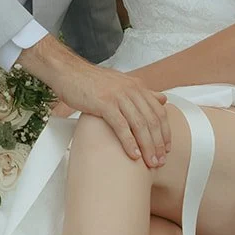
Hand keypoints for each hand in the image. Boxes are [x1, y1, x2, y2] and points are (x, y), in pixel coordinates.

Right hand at [19, 39, 170, 166]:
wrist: (68, 72)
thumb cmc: (91, 81)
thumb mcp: (120, 84)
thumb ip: (141, 94)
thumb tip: (162, 99)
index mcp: (136, 87)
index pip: (159, 112)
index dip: (165, 132)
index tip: (166, 148)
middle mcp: (131, 90)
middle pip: (152, 120)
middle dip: (158, 144)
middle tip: (160, 161)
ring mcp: (118, 96)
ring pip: (140, 125)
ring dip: (147, 146)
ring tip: (150, 162)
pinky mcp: (104, 103)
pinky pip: (121, 126)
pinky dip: (129, 142)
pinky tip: (133, 155)